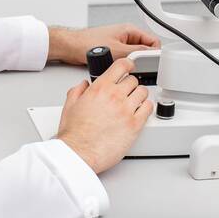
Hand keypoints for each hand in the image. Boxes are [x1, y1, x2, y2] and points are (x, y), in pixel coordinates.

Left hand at [48, 22, 159, 65]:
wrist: (71, 47)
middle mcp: (126, 36)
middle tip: (144, 70)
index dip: (155, 53)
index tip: (155, 64)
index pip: (153, 41)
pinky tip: (121, 71)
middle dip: (145, 60)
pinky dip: (125, 66)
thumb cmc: (89, 42)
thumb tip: (152, 54)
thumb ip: (137, 51)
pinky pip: (126, 60)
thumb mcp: (118, 49)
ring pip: (135, 57)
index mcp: (130, 30)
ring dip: (134, 64)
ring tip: (130, 70)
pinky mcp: (114, 52)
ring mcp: (120, 44)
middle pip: (145, 50)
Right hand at [55, 58, 152, 174]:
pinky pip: (149, 108)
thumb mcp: (69, 106)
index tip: (130, 67)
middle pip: (133, 80)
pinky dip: (146, 108)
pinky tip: (140, 112)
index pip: (121, 66)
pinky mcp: (135, 125)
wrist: (79, 153)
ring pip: (143, 93)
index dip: (128, 64)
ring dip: (139, 96)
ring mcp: (127, 110)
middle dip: (130, 85)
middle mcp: (115, 96)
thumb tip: (83, 85)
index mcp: (100, 88)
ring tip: (134, 103)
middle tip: (126, 92)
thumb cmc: (74, 134)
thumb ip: (77, 91)